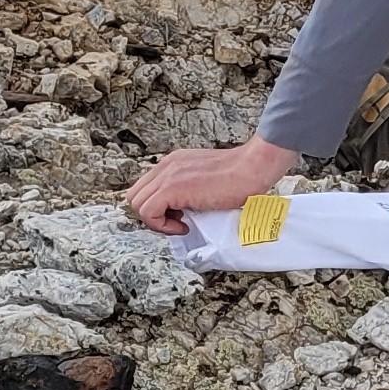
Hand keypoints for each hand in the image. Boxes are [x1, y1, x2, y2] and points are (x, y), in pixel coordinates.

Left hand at [122, 136, 300, 233]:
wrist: (253, 168)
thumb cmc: (241, 177)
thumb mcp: (206, 181)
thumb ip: (189, 190)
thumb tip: (182, 212)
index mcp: (173, 163)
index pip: (145, 188)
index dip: (156, 208)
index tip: (178, 217)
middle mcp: (167, 166)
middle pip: (135, 195)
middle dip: (151, 215)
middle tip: (176, 222)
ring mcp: (168, 175)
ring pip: (137, 203)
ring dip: (156, 221)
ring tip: (181, 224)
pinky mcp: (173, 187)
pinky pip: (148, 211)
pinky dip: (162, 225)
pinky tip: (184, 226)